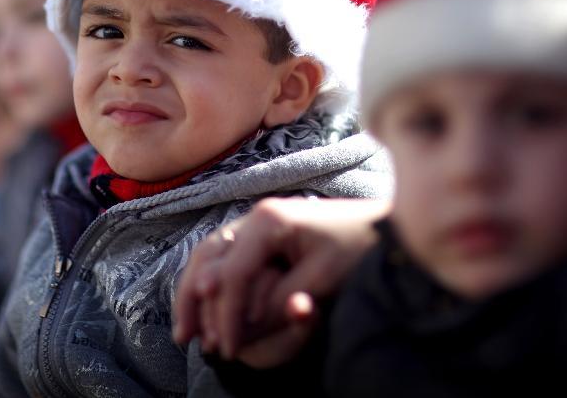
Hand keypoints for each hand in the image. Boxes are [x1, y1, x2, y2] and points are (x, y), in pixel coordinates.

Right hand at [173, 197, 388, 366]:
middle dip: (194, 301)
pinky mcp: (262, 233)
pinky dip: (209, 280)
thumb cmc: (359, 247)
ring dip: (192, 291)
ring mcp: (257, 222)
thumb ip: (281, 302)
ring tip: (184, 328)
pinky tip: (202, 303)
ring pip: (209, 255)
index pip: (234, 273)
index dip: (228, 315)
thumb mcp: (323, 279)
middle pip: (208, 258)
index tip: (229, 349)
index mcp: (269, 220)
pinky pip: (224, 256)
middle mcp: (256, 216)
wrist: (382, 225)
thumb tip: (245, 328)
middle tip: (185, 338)